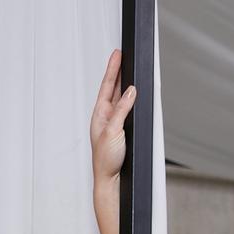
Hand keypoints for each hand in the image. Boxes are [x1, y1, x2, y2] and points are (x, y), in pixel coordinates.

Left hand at [90, 48, 136, 182]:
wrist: (110, 180)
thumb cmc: (106, 160)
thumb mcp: (113, 131)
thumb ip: (122, 110)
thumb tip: (130, 91)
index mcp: (99, 115)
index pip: (107, 86)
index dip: (112, 69)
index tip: (117, 54)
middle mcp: (105, 117)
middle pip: (113, 89)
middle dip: (118, 72)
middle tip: (122, 55)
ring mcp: (113, 124)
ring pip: (120, 98)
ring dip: (124, 84)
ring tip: (128, 69)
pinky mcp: (121, 131)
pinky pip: (127, 110)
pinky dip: (131, 99)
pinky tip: (134, 94)